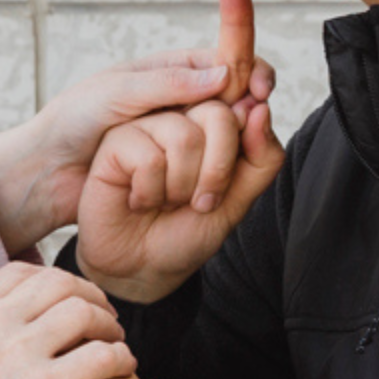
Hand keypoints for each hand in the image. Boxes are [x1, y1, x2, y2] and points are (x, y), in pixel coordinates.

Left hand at [0, 0, 274, 252]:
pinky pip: (211, 167)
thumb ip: (168, 84)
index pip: (228, 59)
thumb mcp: (117, 92)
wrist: (49, 170)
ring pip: (229, 136)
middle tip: (250, 123)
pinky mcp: (179, 169)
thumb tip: (223, 76)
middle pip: (238, 99)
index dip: (250, 69)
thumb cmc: (75, 120)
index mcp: (173, 70)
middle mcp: (185, 100)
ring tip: (224, 148)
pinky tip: (213, 180)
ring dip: (232, 145)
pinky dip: (218, 172)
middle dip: (249, 111)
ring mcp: (184, 135)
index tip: (259, 89)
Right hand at [0, 264, 139, 378]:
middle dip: (89, 296)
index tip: (71, 300)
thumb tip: (8, 322)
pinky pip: (102, 355)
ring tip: (115, 341)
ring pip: (83, 312)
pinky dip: (120, 357)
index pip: (21, 273)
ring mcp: (17, 352)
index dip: (56, 282)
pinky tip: (123, 366)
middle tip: (103, 316)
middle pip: (58, 283)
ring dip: (108, 324)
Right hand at [75, 99, 286, 304]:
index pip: (244, 111)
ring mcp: (146, 126)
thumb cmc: (186, 231)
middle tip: (200, 202)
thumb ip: (262, 158)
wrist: (144, 268)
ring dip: (180, 188)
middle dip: (216, 173)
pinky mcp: (116, 142)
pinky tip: (138, 200)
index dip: (242, 151)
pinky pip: (148, 158)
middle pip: (217, 115)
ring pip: (183, 137)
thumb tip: (261, 110)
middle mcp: (179, 117)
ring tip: (164, 202)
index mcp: (210, 126)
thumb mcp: (240, 200)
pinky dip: (150, 193)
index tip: (224, 188)